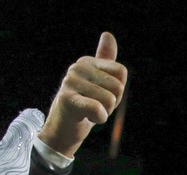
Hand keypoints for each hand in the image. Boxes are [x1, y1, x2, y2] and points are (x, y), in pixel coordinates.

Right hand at [39, 32, 127, 158]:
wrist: (64, 128)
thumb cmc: (85, 105)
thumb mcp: (98, 81)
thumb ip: (105, 60)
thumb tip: (108, 35)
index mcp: (87, 61)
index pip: (121, 72)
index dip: (118, 90)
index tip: (102, 95)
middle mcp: (77, 67)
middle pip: (118, 86)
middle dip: (112, 103)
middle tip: (95, 106)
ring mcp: (70, 82)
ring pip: (110, 99)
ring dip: (104, 112)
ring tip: (88, 111)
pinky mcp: (68, 99)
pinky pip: (98, 108)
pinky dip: (99, 118)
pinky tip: (87, 117)